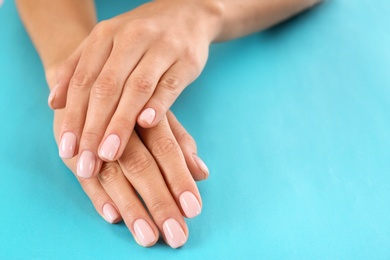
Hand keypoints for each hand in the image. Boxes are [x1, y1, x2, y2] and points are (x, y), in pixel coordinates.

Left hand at [49, 0, 220, 178]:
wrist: (186, 12)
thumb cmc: (141, 36)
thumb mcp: (107, 43)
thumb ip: (79, 69)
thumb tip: (53, 103)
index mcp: (105, 35)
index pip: (83, 81)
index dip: (73, 117)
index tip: (67, 149)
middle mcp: (130, 38)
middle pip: (106, 87)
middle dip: (93, 127)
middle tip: (87, 163)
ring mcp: (161, 47)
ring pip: (136, 88)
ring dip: (121, 122)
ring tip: (109, 154)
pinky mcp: (186, 60)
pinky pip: (170, 84)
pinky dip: (158, 104)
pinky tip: (146, 124)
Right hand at [53, 110, 208, 247]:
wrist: (89, 77)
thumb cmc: (132, 104)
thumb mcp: (159, 117)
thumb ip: (180, 142)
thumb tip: (202, 173)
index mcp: (147, 114)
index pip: (166, 149)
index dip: (180, 179)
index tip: (193, 209)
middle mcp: (120, 123)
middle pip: (140, 165)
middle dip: (159, 201)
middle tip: (176, 234)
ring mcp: (91, 133)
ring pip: (111, 173)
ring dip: (129, 205)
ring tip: (146, 235)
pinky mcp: (68, 142)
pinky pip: (81, 171)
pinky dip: (96, 195)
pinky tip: (112, 216)